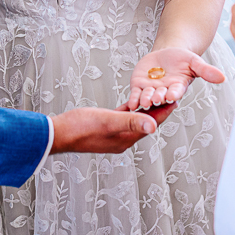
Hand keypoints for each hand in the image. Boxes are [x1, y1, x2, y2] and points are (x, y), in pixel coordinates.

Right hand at [49, 105, 170, 153]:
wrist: (58, 134)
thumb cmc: (80, 128)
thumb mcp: (108, 121)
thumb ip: (131, 122)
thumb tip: (154, 126)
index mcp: (126, 139)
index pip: (150, 124)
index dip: (164, 111)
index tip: (176, 99)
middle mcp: (122, 139)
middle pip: (145, 123)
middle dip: (158, 110)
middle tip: (170, 95)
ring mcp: (113, 135)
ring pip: (134, 120)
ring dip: (145, 110)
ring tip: (156, 97)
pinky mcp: (104, 129)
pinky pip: (122, 119)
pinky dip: (129, 111)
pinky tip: (132, 103)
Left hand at [126, 47, 225, 110]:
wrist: (167, 53)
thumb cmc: (182, 59)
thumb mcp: (194, 62)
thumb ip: (206, 71)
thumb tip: (223, 78)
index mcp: (177, 87)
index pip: (176, 92)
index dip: (174, 93)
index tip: (173, 95)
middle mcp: (164, 92)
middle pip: (161, 96)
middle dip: (158, 97)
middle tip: (157, 98)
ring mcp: (150, 90)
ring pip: (147, 97)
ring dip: (145, 100)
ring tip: (144, 101)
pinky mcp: (138, 86)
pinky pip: (135, 95)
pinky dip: (133, 100)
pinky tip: (131, 104)